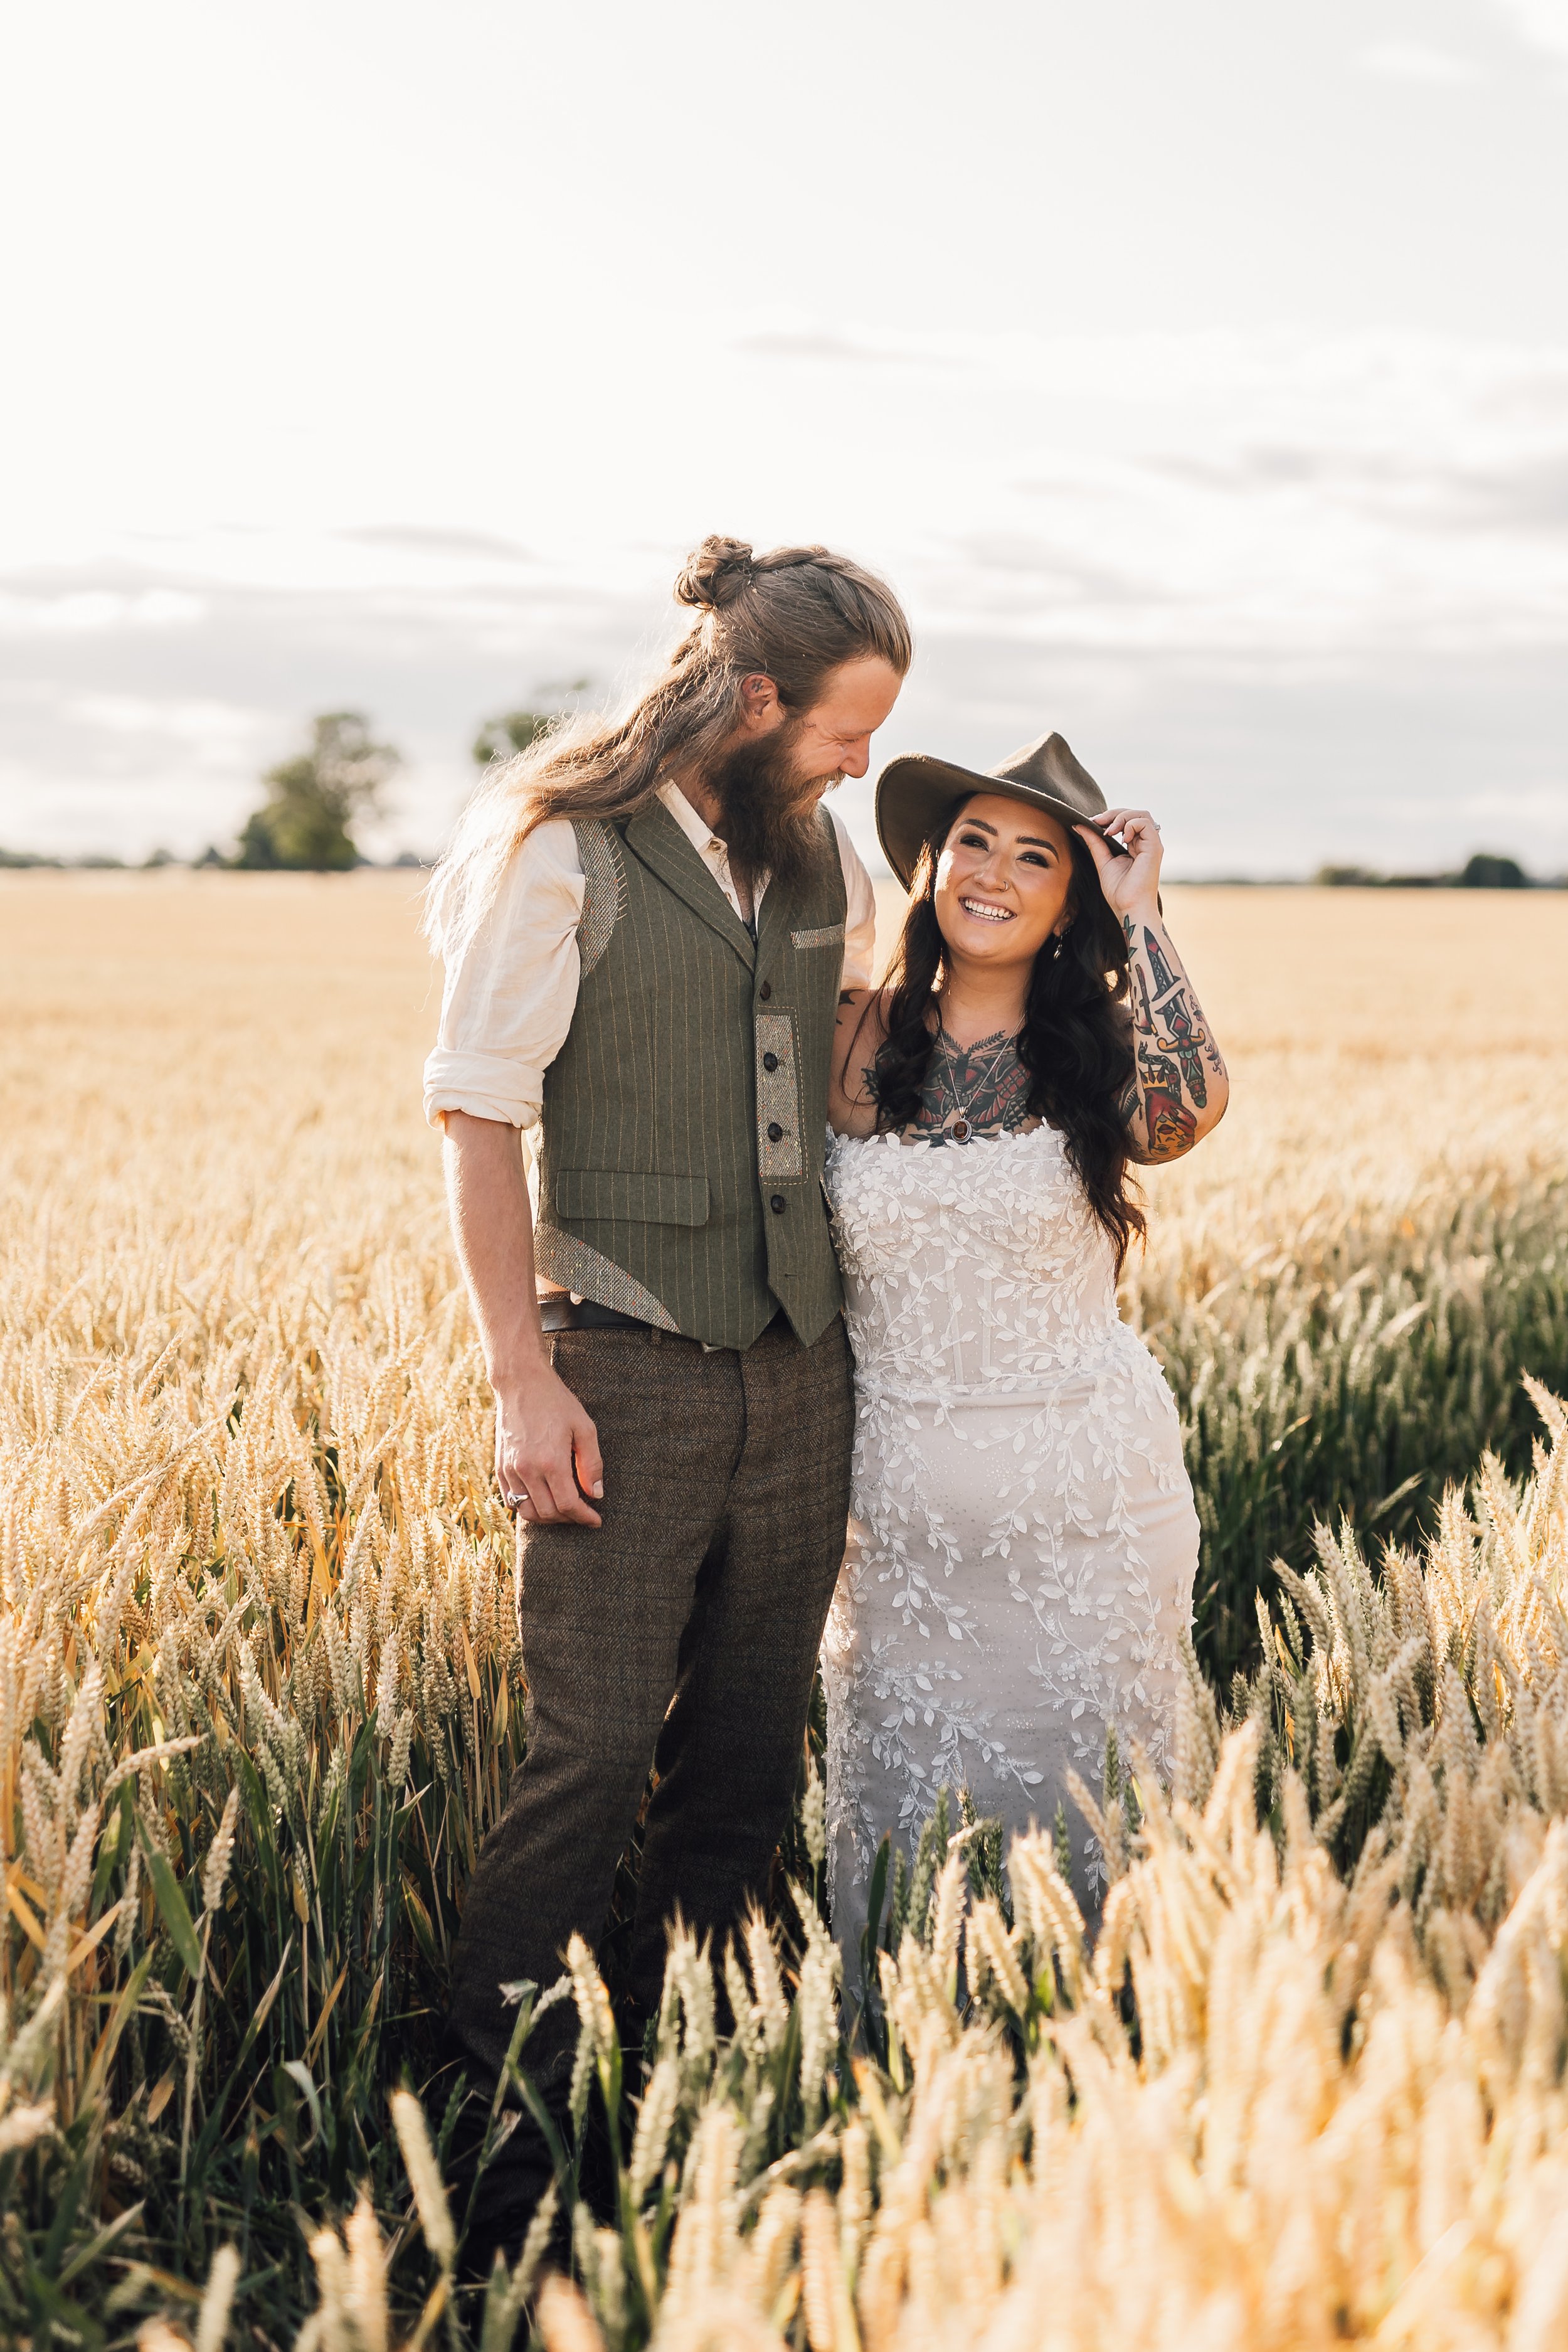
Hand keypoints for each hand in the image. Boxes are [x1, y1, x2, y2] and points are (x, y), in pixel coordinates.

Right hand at [493, 1358, 603, 1527]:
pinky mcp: (500, 1467)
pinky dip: (528, 1508)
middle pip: (549, 1513)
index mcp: (551, 1461)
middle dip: (569, 1519)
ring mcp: (510, 1470)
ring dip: (548, 1518)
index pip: (568, 1505)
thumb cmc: (557, 1402)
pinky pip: (512, 1500)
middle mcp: (527, 1470)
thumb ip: (591, 1464)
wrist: (521, 1383)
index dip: (584, 1517)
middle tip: (583, 1513)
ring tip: (563, 1510)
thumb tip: (595, 1494)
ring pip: (528, 1512)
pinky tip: (543, 1501)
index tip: (596, 1520)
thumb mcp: (584, 1428)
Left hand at [1075, 807, 1162, 919]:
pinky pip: (1145, 823)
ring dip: (1122, 817)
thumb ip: (1094, 842)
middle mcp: (1145, 843)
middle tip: (1097, 821)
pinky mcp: (1154, 847)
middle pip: (1134, 813)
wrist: (1128, 908)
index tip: (1092, 822)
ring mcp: (1151, 844)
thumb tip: (1080, 824)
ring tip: (1109, 831)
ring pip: (1142, 814)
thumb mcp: (1102, 861)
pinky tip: (1120, 838)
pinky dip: (1130, 824)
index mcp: (1135, 846)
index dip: (1109, 817)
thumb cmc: (1119, 892)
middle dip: (1114, 813)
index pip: (1127, 820)